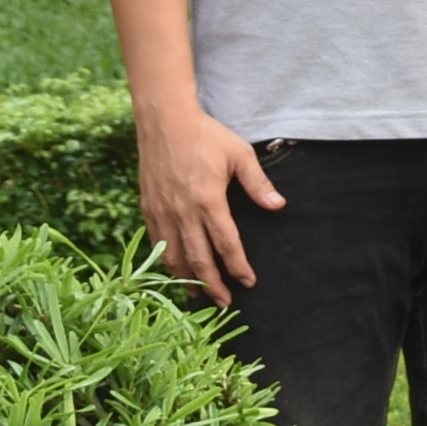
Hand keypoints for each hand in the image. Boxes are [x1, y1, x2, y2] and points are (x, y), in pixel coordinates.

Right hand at [137, 107, 282, 308]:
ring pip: (174, 257)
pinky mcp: (148, 209)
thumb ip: (258, 184)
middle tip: (225, 303)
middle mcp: (183, 212)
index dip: (237, 267)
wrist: (165, 122)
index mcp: (208, 201)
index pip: (226, 244)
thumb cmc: (206, 136)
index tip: (248, 282)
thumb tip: (279, 206)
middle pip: (199, 260)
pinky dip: (167, 263)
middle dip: (213, 285)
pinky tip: (175, 272)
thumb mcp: (239, 155)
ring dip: (187, 281)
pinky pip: (157, 244)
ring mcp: (162, 212)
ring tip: (200, 296)